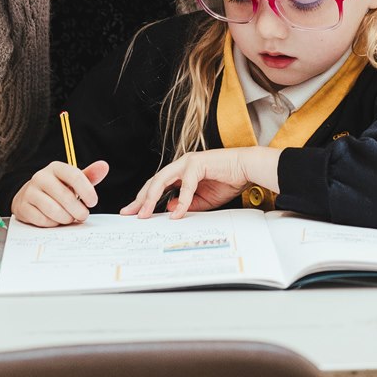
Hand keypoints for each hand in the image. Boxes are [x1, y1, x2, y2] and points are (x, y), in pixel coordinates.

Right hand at [13, 160, 111, 226]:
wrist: (29, 196)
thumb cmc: (57, 188)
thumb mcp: (72, 181)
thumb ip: (89, 175)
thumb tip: (104, 166)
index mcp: (56, 167)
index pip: (74, 176)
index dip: (87, 191)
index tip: (93, 202)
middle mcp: (41, 177)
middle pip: (65, 196)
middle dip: (78, 210)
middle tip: (83, 216)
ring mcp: (30, 192)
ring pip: (53, 210)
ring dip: (66, 218)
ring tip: (70, 219)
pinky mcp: (23, 207)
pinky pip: (42, 220)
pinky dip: (52, 224)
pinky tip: (56, 221)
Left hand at [123, 146, 279, 219]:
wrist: (247, 169)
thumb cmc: (228, 180)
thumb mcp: (203, 200)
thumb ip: (186, 204)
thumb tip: (170, 208)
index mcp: (181, 172)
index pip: (156, 186)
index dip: (144, 200)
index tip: (134, 213)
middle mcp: (180, 165)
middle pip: (153, 182)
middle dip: (140, 199)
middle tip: (130, 213)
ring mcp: (187, 162)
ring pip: (161, 180)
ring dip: (152, 198)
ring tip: (145, 214)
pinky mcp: (197, 163)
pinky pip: (185, 185)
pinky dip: (181, 201)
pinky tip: (176, 213)